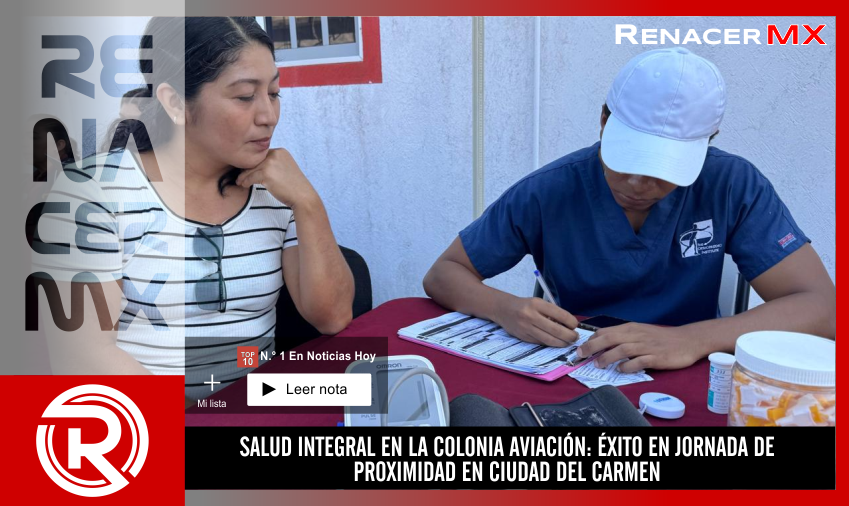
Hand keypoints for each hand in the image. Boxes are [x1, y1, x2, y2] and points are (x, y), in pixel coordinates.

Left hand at [236, 148, 318, 209]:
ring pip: (250, 168)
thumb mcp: (285, 168)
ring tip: (240, 181)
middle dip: (246, 168)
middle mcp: (275, 154)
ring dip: (243, 176)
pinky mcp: (266, 173)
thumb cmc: (294, 186)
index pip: (261, 155)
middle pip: (254, 160)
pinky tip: (244, 185)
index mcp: (281, 151)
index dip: (253, 163)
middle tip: (240, 176)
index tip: (247, 170)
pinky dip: (245, 181)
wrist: (303, 196)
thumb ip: (274, 164)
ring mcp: (270, 163)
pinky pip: (250, 177)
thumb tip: (256, 166)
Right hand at [496, 296, 578, 347]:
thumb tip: (568, 325)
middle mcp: (531, 316)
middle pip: (556, 330)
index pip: (560, 314)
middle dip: (569, 336)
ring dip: (562, 343)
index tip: (575, 325)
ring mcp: (526, 328)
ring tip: (568, 342)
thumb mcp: (538, 302)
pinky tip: (556, 342)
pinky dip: (551, 343)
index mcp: (537, 304)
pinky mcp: (523, 337)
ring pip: (549, 340)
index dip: (571, 322)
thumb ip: (551, 312)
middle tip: (575, 337)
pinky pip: (541, 342)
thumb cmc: (525, 305)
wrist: (503, 309)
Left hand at [577, 323, 702, 371]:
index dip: (591, 340)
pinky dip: (627, 366)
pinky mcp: (656, 357)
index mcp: (631, 328)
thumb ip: (623, 336)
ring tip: (598, 364)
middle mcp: (637, 335)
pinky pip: (639, 362)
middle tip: (580, 355)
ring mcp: (647, 346)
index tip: (580, 348)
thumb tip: (602, 343)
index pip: (606, 331)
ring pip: (622, 349)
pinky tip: (620, 370)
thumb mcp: (640, 332)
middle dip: (592, 347)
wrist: (687, 340)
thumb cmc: (661, 338)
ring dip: (607, 357)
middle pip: (610, 338)